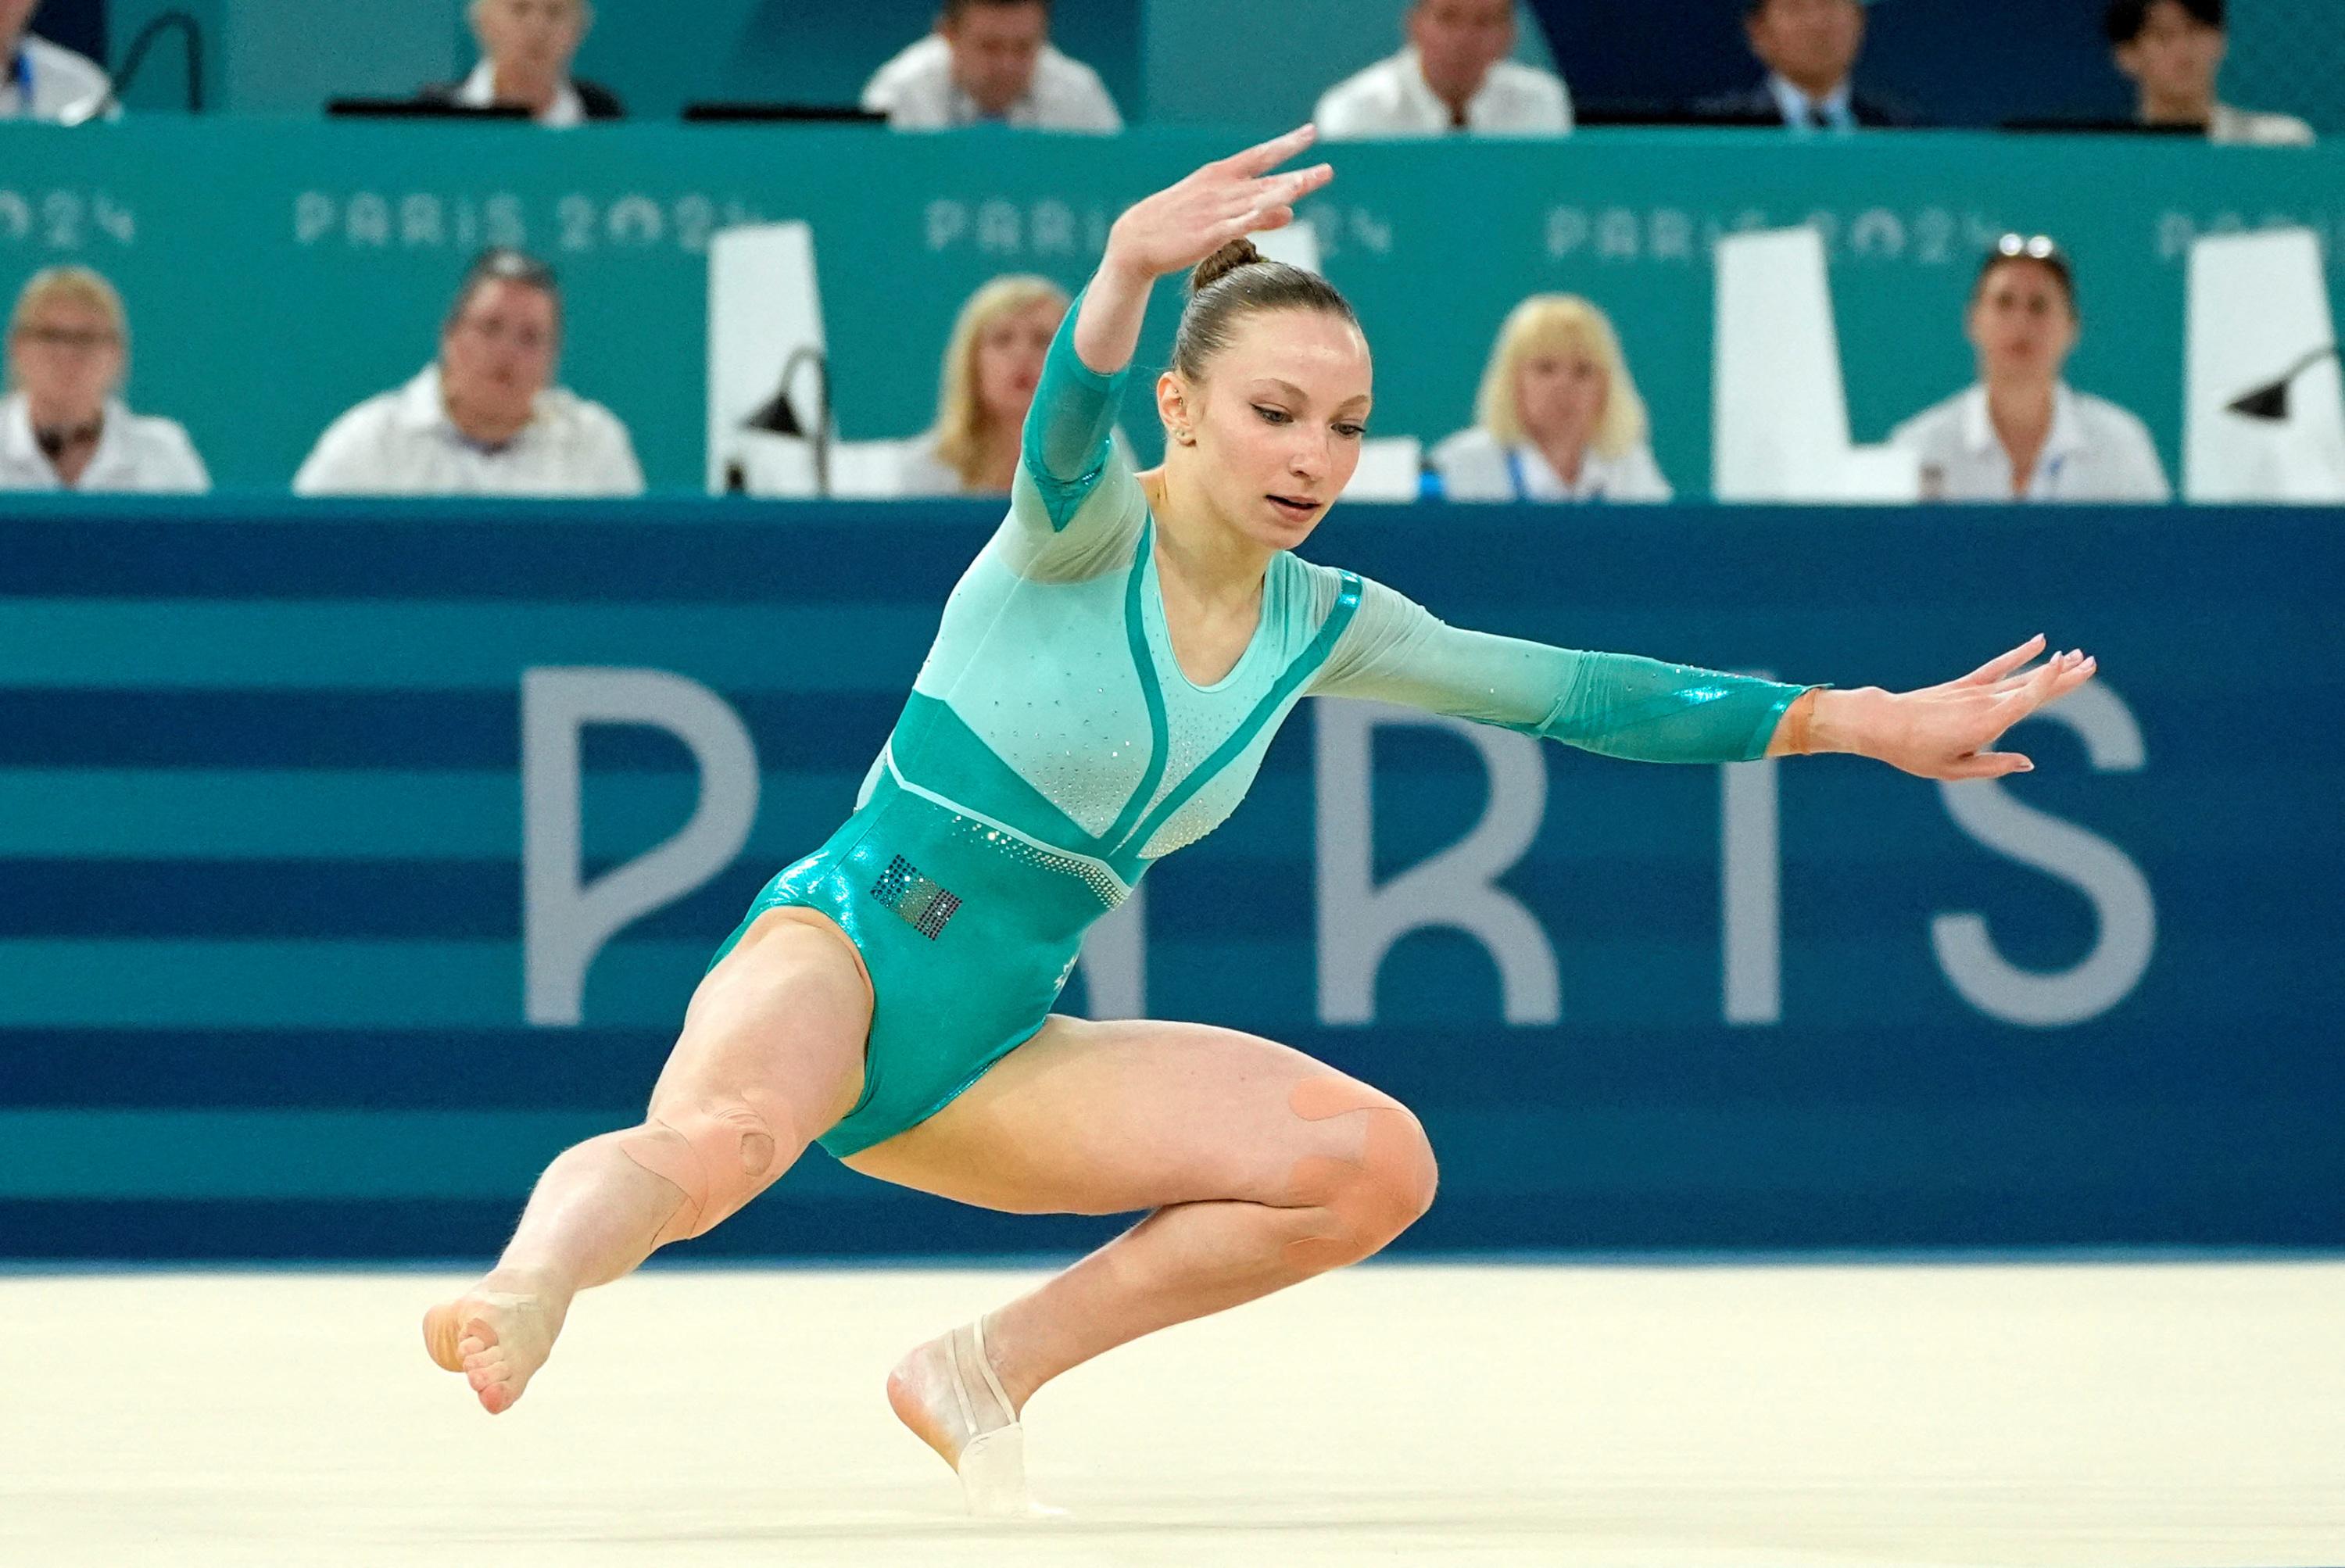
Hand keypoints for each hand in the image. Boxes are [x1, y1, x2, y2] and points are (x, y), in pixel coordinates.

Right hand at [1102, 125, 1334, 283]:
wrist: (1137, 238)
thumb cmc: (1179, 223)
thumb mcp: (1220, 213)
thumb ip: (1258, 213)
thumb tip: (1291, 212)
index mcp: (1220, 176)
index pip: (1259, 157)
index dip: (1286, 145)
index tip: (1310, 133)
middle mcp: (1221, 189)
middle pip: (1266, 180)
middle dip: (1298, 176)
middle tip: (1328, 171)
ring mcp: (1215, 210)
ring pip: (1254, 200)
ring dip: (1280, 191)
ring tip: (1305, 183)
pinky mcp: (1208, 234)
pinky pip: (1237, 225)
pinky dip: (1256, 218)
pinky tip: (1276, 214)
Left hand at [1821, 634, 2099, 779]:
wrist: (1883, 724)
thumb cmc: (1915, 752)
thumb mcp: (1953, 769)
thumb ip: (1993, 766)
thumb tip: (2028, 763)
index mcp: (1984, 725)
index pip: (2024, 699)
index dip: (2046, 681)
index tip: (2065, 662)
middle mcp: (1983, 704)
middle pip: (2031, 687)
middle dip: (2063, 676)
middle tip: (2093, 663)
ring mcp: (1974, 691)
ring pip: (2020, 677)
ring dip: (2050, 667)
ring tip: (2079, 657)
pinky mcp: (1965, 685)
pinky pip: (1997, 667)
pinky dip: (2019, 654)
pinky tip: (2040, 642)